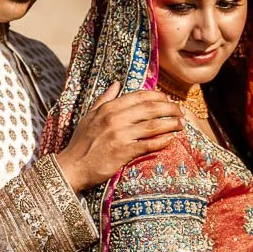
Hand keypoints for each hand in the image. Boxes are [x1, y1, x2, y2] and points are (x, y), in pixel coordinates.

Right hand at [53, 82, 182, 191]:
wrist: (71, 167)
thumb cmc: (80, 143)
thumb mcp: (88, 116)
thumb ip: (103, 100)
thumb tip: (116, 84)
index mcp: (108, 108)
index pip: (139, 96)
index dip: (158, 96)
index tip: (168, 100)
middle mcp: (115, 119)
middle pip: (151, 108)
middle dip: (170, 108)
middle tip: (180, 112)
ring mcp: (120, 135)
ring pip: (154, 125)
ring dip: (171, 124)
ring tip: (181, 125)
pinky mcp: (124, 152)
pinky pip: (149, 144)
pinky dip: (163, 141)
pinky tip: (171, 139)